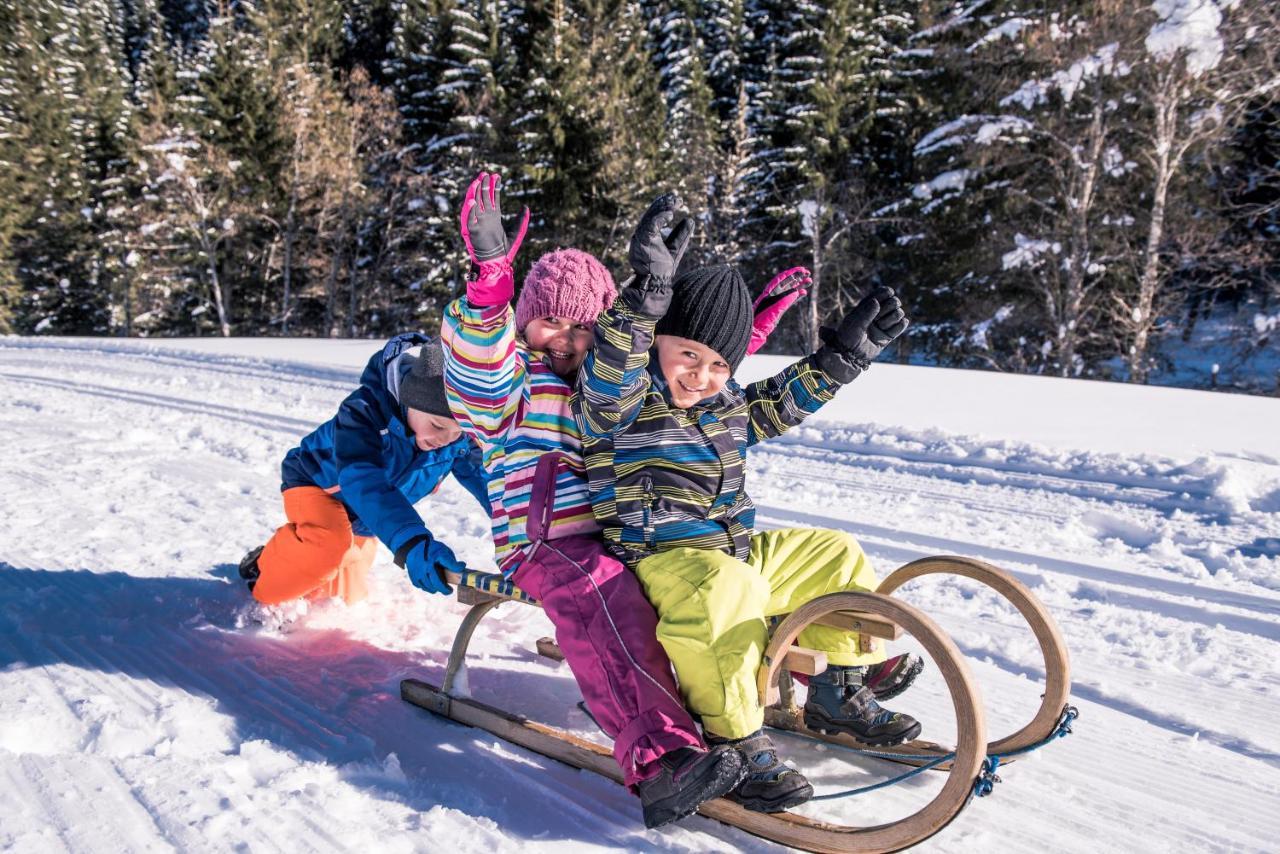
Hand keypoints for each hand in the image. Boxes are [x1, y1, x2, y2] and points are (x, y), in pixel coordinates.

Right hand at [404, 539, 463, 594]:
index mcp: (436, 555)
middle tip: (450, 591)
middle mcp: (427, 564)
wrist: (414, 546)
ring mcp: (419, 571)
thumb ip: (451, 560)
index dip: (458, 567)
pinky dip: (426, 587)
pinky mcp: (413, 575)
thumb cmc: (432, 549)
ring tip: (440, 587)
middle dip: (445, 589)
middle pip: (437, 582)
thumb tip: (461, 568)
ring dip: (436, 589)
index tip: (462, 568)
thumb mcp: (443, 550)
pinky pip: (421, 586)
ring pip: (429, 586)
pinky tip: (431, 585)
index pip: (450, 564)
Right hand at [459, 172, 529, 305]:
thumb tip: (526, 208)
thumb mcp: (516, 233)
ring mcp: (476, 224)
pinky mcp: (470, 233)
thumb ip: (522, 220)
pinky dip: (468, 211)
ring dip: (474, 193)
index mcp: (493, 217)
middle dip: (484, 185)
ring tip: (477, 181)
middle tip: (485, 173)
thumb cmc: (505, 251)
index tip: (496, 176)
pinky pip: (468, 220)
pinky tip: (472, 200)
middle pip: (482, 198)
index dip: (494, 187)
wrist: (496, 265)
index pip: (492, 198)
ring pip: (473, 205)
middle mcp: (483, 218)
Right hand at [628, 193, 692, 285]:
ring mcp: (639, 239)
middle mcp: (640, 235)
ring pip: (650, 217)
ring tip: (675, 203)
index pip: (653, 216)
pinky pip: (650, 226)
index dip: (663, 206)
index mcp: (645, 236)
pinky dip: (660, 218)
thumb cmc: (663, 270)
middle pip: (651, 214)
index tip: (676, 200)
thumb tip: (690, 220)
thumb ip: (681, 235)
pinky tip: (670, 214)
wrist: (656, 285)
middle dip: (664, 204)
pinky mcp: (642, 242)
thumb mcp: (675, 248)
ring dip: (663, 209)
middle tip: (677, 198)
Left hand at [747, 266, 809, 354]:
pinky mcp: (779, 308)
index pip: (782, 278)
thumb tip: (795, 292)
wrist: (755, 331)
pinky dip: (797, 295)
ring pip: (790, 290)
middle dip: (798, 277)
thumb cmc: (760, 321)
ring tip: (810, 281)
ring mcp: (776, 301)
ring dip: (800, 285)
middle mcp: (773, 294)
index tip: (802, 270)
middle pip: (787, 282)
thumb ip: (784, 301)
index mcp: (770, 292)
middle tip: (808, 273)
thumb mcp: (773, 310)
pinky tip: (804, 293)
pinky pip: (789, 299)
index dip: (792, 272)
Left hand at [814, 286, 908, 382]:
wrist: (851, 356)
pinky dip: (899, 326)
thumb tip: (876, 301)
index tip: (885, 296)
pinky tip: (888, 330)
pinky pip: (902, 325)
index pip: (883, 292)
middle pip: (894, 301)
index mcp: (867, 306)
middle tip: (878, 318)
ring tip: (881, 326)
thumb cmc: (848, 337)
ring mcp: (884, 324)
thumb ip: (865, 312)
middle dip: (890, 307)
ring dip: (892, 319)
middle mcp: (877, 314)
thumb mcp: (854, 323)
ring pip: (899, 313)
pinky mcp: (889, 335)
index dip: (887, 292)